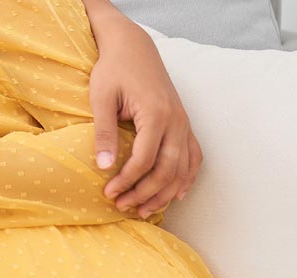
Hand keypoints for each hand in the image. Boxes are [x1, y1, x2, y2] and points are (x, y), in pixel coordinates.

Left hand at [90, 34, 202, 218]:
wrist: (133, 47)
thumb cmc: (113, 70)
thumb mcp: (101, 97)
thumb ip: (104, 132)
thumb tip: (104, 166)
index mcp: (156, 114)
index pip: (144, 161)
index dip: (126, 182)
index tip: (108, 193)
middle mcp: (176, 121)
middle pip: (167, 170)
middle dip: (145, 194)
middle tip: (122, 206)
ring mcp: (184, 123)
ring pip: (183, 168)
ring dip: (165, 193)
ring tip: (144, 210)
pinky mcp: (185, 123)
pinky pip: (194, 156)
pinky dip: (187, 178)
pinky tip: (177, 194)